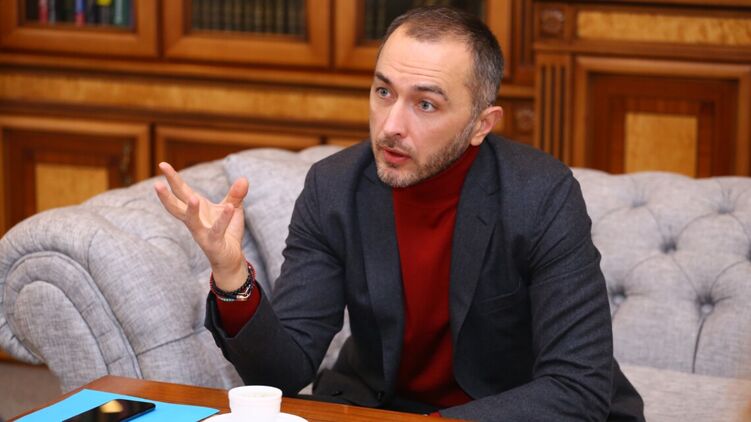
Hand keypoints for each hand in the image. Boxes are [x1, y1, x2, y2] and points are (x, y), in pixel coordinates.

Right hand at [154, 162, 249, 290]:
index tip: (162, 164)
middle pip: (177, 207)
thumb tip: (244, 178)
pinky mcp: (213, 243)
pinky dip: (223, 218)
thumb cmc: (227, 232)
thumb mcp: (233, 208)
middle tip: (156, 184)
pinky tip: (229, 207)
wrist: (231, 258)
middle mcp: (195, 221)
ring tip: (193, 198)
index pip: (181, 191)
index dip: (172, 178)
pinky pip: (217, 230)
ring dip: (192, 210)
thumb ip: (236, 194)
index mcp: (197, 209)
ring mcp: (202, 233)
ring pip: (192, 222)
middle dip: (166, 196)